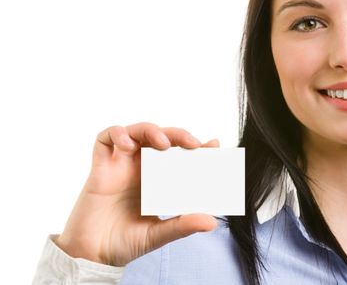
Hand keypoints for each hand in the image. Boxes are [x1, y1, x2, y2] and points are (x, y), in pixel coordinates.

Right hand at [55, 122, 218, 265]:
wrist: (92, 255)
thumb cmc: (124, 242)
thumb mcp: (158, 234)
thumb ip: (182, 225)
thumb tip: (212, 221)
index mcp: (157, 180)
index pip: (179, 154)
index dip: (195, 147)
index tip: (213, 146)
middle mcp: (140, 168)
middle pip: (160, 138)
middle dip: (178, 135)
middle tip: (193, 143)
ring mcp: (120, 165)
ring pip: (136, 132)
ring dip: (151, 130)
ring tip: (164, 143)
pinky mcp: (100, 166)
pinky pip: (105, 139)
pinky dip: (117, 134)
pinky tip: (127, 144)